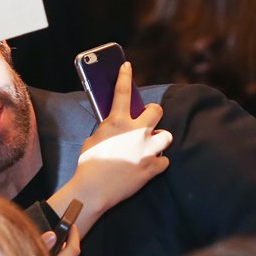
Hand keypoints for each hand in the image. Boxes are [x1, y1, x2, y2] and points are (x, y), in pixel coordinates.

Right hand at [48, 62, 171, 236]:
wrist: (93, 190)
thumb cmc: (88, 164)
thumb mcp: (93, 139)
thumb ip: (108, 129)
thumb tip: (117, 125)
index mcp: (117, 123)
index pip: (122, 92)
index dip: (125, 76)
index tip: (127, 66)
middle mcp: (136, 132)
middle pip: (156, 111)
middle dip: (153, 113)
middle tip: (146, 120)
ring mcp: (147, 150)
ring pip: (166, 136)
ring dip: (158, 140)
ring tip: (148, 147)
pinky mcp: (153, 168)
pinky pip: (164, 161)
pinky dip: (157, 163)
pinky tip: (147, 166)